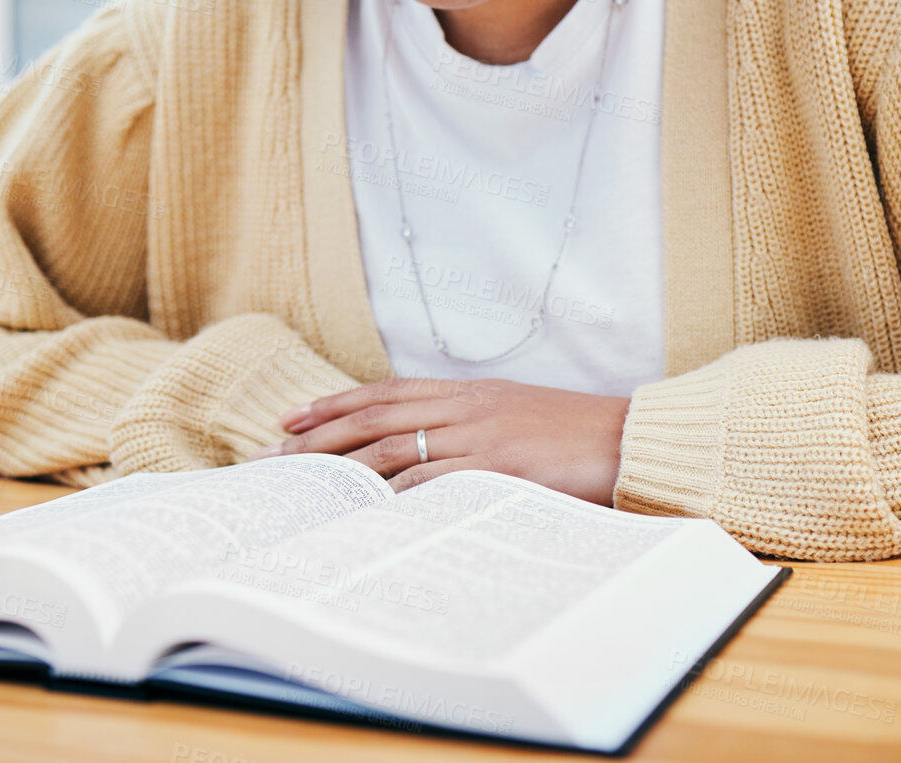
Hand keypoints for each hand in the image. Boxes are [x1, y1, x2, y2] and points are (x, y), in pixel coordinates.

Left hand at [242, 377, 631, 504]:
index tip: (292, 419)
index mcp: (468, 392)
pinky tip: (362, 509)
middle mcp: (466, 407)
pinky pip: (431, 480)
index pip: (385, 392)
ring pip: (391, 445)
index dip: (334, 404)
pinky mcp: (496, 469)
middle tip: (272, 454)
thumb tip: (421, 448)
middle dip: (318, 435)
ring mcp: (479, 437)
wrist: (627, 440)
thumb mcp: (514, 414)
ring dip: (341, 464)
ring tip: (302, 484)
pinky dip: (393, 493)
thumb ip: (469, 423)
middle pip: (374, 415)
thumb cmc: (574, 434)